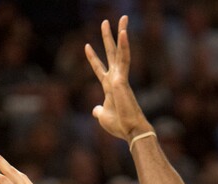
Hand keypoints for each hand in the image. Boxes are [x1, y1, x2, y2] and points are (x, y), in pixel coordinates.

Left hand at [85, 16, 153, 142]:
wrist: (131, 131)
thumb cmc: (119, 126)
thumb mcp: (103, 117)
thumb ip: (98, 111)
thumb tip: (95, 110)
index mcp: (109, 87)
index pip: (99, 69)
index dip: (92, 58)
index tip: (86, 46)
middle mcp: (115, 79)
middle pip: (111, 54)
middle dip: (108, 38)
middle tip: (105, 21)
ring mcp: (120, 78)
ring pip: (120, 52)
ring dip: (121, 34)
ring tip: (123, 18)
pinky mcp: (123, 79)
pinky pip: (125, 59)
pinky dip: (124, 46)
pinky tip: (124, 33)